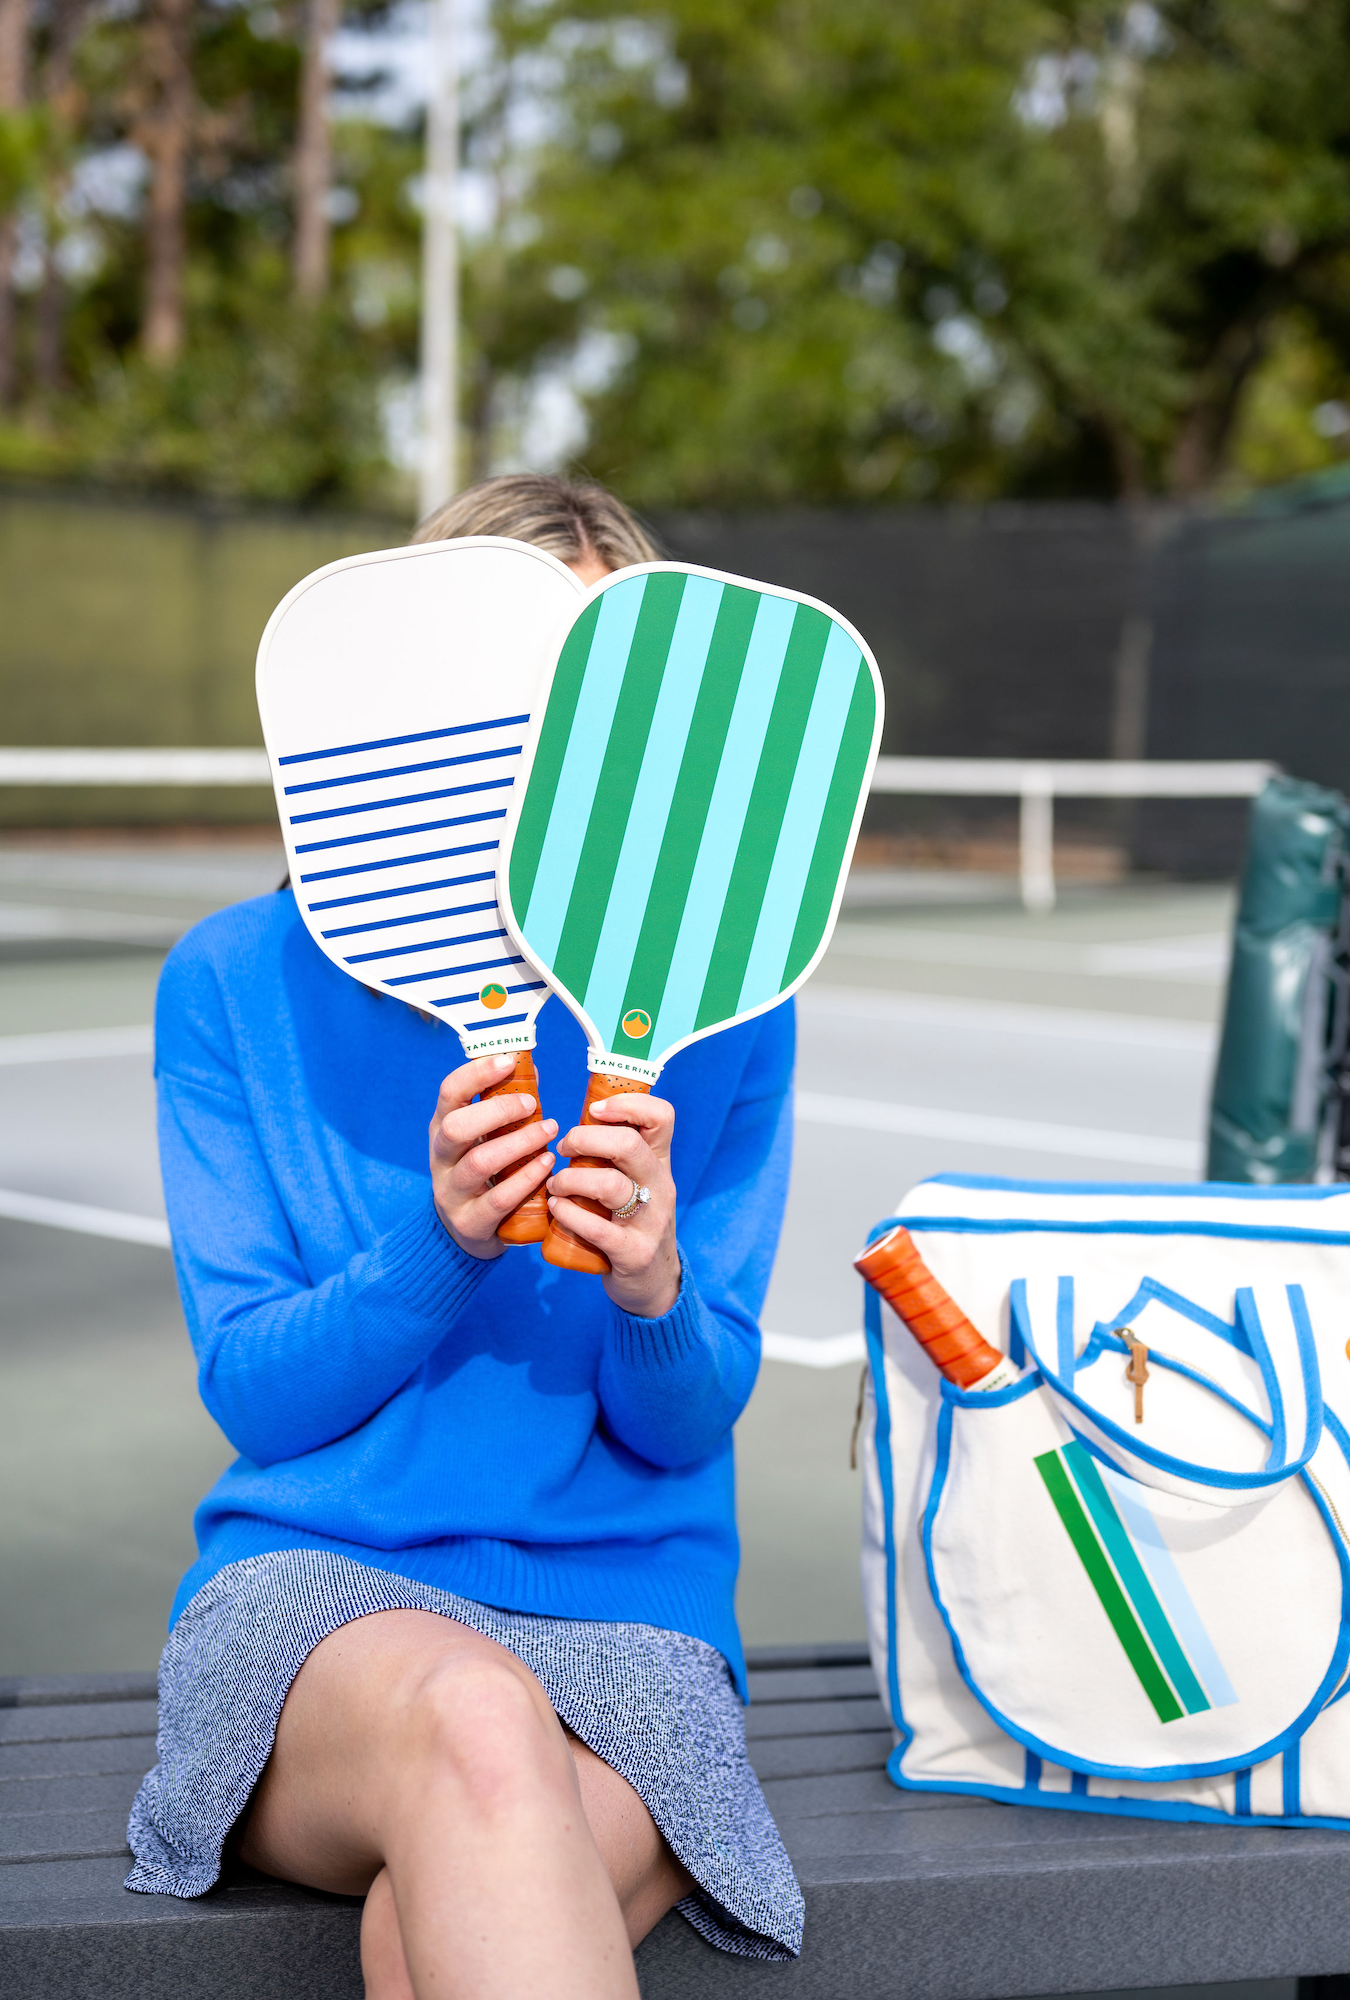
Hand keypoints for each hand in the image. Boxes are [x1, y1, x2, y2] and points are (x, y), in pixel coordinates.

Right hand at [429, 1054, 557, 1258]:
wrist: (465, 1232)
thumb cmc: (484, 1172)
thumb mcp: (484, 1138)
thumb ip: (502, 1108)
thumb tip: (529, 1069)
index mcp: (442, 1129)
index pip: (448, 1093)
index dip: (475, 1074)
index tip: (507, 1061)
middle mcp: (440, 1158)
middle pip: (456, 1127)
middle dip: (497, 1110)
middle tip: (532, 1103)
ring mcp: (451, 1192)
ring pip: (479, 1162)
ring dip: (519, 1142)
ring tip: (550, 1131)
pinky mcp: (470, 1221)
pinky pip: (499, 1198)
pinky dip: (527, 1178)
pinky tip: (548, 1164)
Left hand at [548, 1092, 679, 1315]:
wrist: (654, 1282)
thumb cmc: (631, 1222)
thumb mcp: (636, 1184)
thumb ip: (614, 1156)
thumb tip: (570, 1123)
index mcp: (659, 1163)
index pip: (661, 1116)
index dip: (627, 1103)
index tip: (594, 1109)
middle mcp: (661, 1187)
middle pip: (629, 1144)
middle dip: (586, 1139)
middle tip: (564, 1148)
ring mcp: (651, 1221)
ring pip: (610, 1185)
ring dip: (571, 1180)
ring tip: (554, 1185)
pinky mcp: (635, 1253)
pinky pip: (598, 1228)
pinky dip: (569, 1215)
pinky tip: (556, 1209)